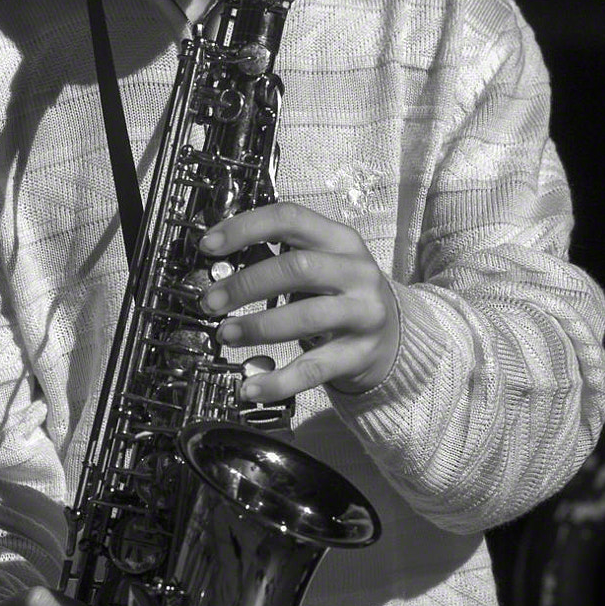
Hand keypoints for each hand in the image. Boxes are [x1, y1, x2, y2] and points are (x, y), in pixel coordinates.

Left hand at [198, 201, 399, 399]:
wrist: (395, 337)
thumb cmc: (343, 295)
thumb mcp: (323, 263)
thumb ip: (281, 256)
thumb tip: (220, 262)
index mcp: (341, 240)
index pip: (290, 218)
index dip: (245, 228)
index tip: (209, 246)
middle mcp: (356, 272)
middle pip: (296, 268)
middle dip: (246, 284)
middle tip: (212, 301)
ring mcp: (362, 314)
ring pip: (306, 316)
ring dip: (257, 326)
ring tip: (225, 334)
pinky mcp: (359, 355)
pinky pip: (313, 369)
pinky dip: (278, 380)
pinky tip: (250, 387)